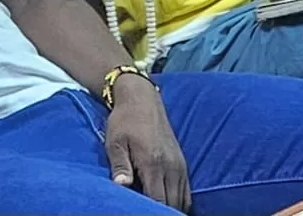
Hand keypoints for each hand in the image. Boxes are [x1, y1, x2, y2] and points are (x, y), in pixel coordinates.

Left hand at [105, 76, 189, 210]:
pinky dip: (180, 200)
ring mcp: (179, 163)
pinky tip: (170, 206)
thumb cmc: (124, 121)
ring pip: (183, 198)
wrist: (142, 99)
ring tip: (160, 212)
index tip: (143, 213)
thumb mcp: (115, 143)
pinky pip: (186, 190)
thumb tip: (121, 185)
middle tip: (148, 213)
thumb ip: (119, 165)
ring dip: (172, 208)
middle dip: (163, 212)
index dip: (152, 212)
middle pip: (172, 203)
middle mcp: (171, 165)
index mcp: (153, 162)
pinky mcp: (182, 161)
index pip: (158, 200)